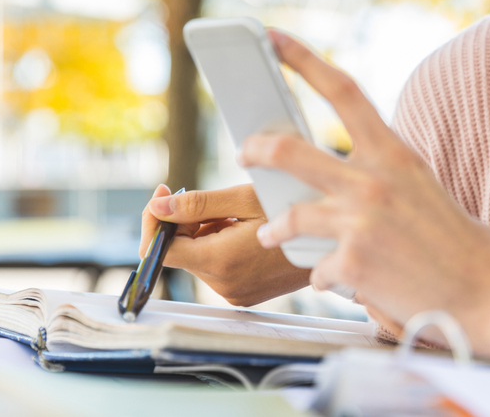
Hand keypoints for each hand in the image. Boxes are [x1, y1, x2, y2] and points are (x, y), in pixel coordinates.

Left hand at [139, 183, 311, 306]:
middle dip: (188, 223)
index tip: (164, 193)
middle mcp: (223, 285)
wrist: (335, 243)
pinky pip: (217, 269)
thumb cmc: (299, 212)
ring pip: (199, 258)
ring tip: (243, 217)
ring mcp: (234, 294)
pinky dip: (221, 247)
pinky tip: (247, 232)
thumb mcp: (246, 198)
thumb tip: (158, 205)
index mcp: (221, 261)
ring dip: (207, 234)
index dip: (155, 219)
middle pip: (181, 252)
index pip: (160, 250)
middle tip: (221, 201)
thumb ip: (197, 204)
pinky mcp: (243, 295)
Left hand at [239, 30, 489, 368]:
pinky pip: (316, 267)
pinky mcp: (354, 261)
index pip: (344, 90)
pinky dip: (325, 276)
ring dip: (276, 228)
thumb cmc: (454, 242)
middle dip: (258, 149)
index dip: (303, 60)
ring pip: (291, 215)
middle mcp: (375, 180)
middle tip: (245, 151)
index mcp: (395, 153)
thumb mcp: (419, 187)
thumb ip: (378, 173)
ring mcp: (362, 220)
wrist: (486, 289)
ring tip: (272, 233)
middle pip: (292, 150)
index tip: (273, 37)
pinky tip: (343, 281)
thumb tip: (329, 175)